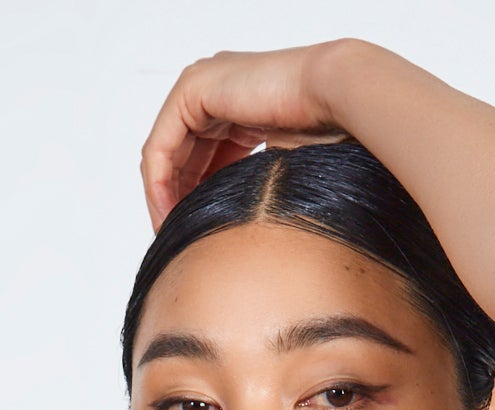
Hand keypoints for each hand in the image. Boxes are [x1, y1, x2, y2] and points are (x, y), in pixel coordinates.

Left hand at [140, 42, 356, 230]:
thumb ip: (248, 188)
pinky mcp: (192, 90)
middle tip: (177, 239)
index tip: (191, 236)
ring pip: (162, 152)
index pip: (198, 156)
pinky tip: (169, 215)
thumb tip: (240, 234)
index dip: (191, 198)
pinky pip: (159, 146)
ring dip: (162, 197)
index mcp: (233, 105)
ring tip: (171, 234)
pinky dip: (159, 184)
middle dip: (174, 199)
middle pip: (177, 155)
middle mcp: (212, 90)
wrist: (335, 96)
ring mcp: (199, 85)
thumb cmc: (326, 132)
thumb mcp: (274, 170)